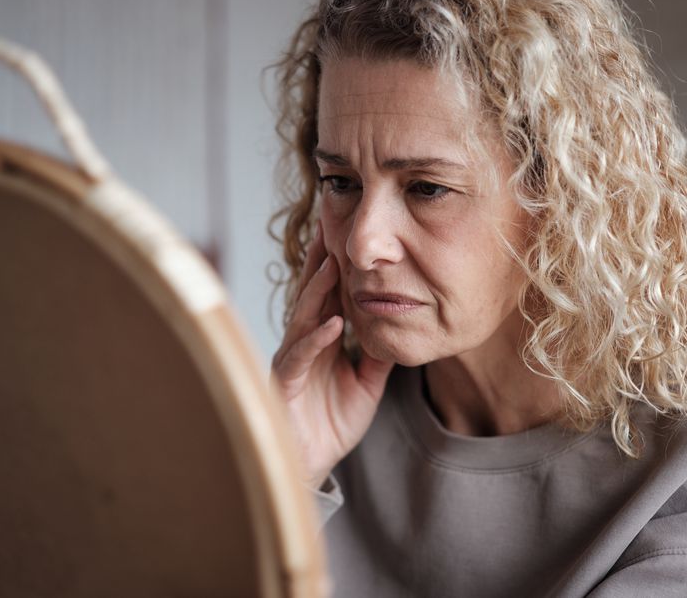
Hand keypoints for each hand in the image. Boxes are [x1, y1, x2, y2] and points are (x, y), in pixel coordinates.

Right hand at [270, 223, 393, 489]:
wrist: (311, 463)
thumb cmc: (330, 422)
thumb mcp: (365, 383)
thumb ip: (378, 354)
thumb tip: (400, 325)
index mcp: (320, 338)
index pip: (329, 293)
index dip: (338, 263)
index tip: (348, 230)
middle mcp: (303, 342)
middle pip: (312, 293)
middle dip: (321, 259)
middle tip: (331, 222)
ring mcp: (292, 360)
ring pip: (304, 317)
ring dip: (319, 290)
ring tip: (334, 263)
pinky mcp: (285, 383)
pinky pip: (301, 357)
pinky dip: (317, 339)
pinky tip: (333, 323)